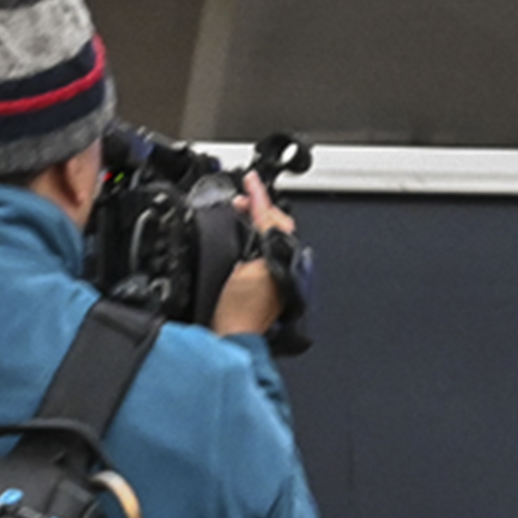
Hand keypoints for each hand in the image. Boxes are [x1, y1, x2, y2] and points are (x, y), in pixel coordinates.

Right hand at [209, 182, 293, 339]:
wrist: (234, 338)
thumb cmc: (238, 312)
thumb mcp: (246, 267)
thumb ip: (261, 238)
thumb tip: (263, 215)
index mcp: (282, 259)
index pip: (272, 219)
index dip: (260, 197)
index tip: (251, 180)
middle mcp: (283, 267)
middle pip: (277, 226)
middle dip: (262, 207)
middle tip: (243, 197)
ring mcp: (274, 276)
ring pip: (271, 237)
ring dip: (258, 222)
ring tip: (242, 212)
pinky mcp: (264, 285)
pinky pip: (264, 252)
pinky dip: (255, 239)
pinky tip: (244, 239)